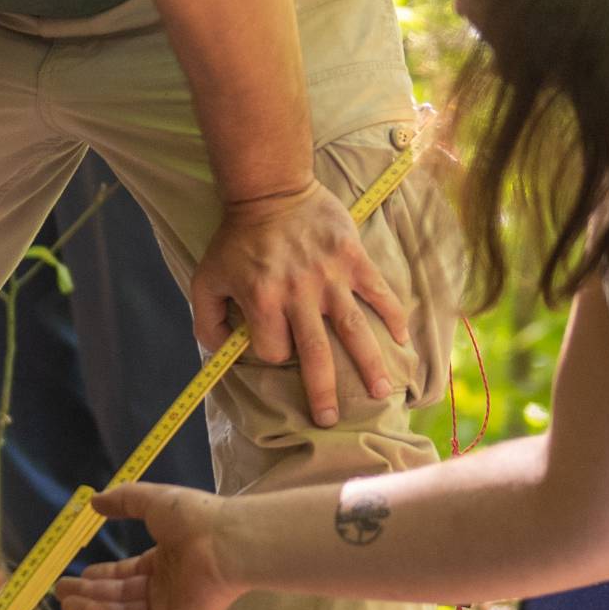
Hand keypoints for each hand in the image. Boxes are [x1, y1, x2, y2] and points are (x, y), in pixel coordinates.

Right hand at [54, 483, 241, 609]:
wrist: (224, 544)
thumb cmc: (193, 519)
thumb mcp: (153, 501)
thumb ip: (124, 501)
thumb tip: (94, 501)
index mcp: (166, 560)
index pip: (129, 573)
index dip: (103, 575)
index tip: (80, 574)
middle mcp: (166, 586)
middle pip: (121, 594)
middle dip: (90, 593)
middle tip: (61, 590)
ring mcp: (169, 608)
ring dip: (92, 607)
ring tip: (64, 602)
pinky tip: (83, 609)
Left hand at [189, 182, 410, 407]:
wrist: (270, 189)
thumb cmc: (236, 238)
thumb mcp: (206, 279)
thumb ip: (206, 321)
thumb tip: (221, 355)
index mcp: (263, 301)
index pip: (274, 350)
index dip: (274, 355)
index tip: (276, 347)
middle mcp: (299, 294)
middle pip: (316, 354)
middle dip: (323, 392)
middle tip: (330, 420)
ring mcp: (330, 277)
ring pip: (355, 330)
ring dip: (370, 364)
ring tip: (383, 392)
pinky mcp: (353, 259)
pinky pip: (379, 292)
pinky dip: (393, 315)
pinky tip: (402, 339)